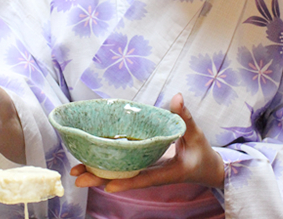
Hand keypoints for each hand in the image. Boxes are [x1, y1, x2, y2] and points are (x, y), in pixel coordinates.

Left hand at [71, 93, 223, 191]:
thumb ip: (185, 117)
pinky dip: (107, 165)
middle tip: (77, 177)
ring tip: (76, 171)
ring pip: (120, 175)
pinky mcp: (143, 166)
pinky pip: (123, 167)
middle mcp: (152, 174)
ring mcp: (146, 171)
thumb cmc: (202, 153)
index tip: (108, 185)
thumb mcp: (196, 135)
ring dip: (98, 173)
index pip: (144, 178)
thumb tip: (177, 97)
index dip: (127, 181)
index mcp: (168, 172)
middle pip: (124, 179)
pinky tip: (90, 160)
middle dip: (100, 179)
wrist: (206, 169)